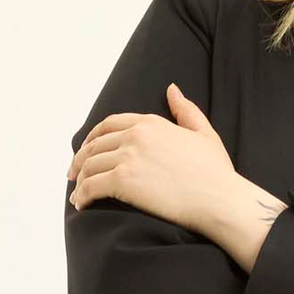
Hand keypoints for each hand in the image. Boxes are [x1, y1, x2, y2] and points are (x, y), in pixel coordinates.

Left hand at [67, 83, 241, 234]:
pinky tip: (82, 204)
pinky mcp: (123, 181)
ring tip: (77, 194)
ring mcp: (128, 157)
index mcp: (151, 123)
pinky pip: (91, 186)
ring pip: (89, 165)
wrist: (219, 199)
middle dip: (80, 159)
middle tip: (74, 174)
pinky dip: (82, 196)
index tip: (87, 150)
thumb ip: (186, 110)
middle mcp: (136, 135)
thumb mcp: (204, 134)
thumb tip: (172, 89)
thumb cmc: (216, 173)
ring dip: (79, 180)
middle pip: (94, 144)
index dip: (93, 137)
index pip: (110, 124)